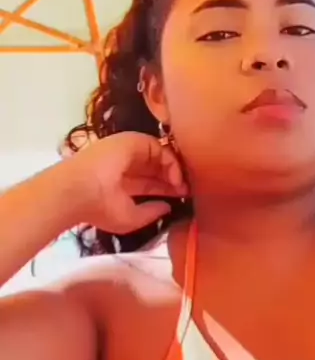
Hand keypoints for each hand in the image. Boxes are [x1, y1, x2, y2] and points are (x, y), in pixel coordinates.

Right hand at [65, 131, 188, 233]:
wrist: (80, 191)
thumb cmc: (101, 208)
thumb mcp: (130, 219)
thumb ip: (151, 213)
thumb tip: (168, 206)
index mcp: (122, 183)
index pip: (151, 183)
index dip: (168, 189)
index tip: (182, 199)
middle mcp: (126, 165)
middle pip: (158, 169)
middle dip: (175, 179)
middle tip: (190, 191)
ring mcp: (130, 151)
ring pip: (160, 157)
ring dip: (175, 171)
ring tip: (183, 187)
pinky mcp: (133, 141)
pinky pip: (160, 148)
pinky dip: (171, 162)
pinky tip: (176, 179)